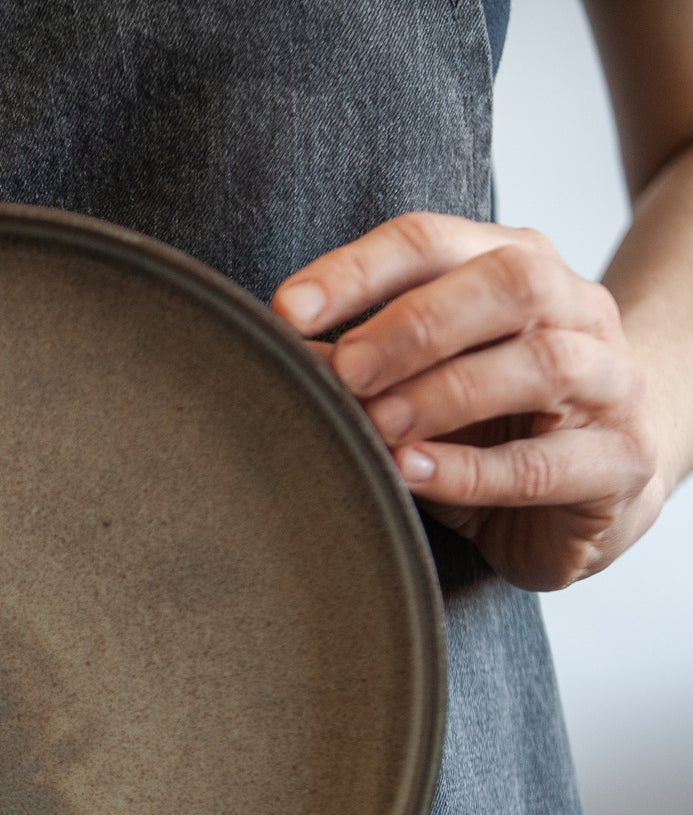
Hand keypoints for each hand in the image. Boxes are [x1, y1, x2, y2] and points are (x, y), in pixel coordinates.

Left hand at [269, 211, 665, 589]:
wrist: (600, 489)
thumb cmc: (495, 427)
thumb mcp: (421, 383)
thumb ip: (362, 363)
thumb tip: (280, 358)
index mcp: (517, 268)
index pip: (433, 241)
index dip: (358, 270)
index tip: (285, 310)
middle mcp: (576, 309)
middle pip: (508, 283)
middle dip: (414, 325)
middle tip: (344, 371)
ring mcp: (610, 383)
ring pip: (542, 363)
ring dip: (445, 394)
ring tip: (378, 425)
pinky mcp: (618, 462)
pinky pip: (546, 463)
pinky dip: (471, 471)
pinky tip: (412, 473)